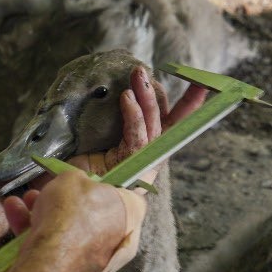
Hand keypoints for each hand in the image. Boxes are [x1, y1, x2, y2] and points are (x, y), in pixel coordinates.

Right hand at [1, 170, 146, 271]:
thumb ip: (78, 178)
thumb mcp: (72, 177)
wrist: (50, 257)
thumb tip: (78, 183)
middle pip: (94, 212)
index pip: (131, 194)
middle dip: (68, 199)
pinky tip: (15, 214)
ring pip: (72, 229)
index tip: (99, 179)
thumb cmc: (70, 213)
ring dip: (46, 212)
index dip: (113, 183)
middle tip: (52, 187)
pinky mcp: (74, 271)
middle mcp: (120, 238)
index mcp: (130, 212)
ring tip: (27, 199)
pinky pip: (60, 246)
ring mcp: (98, 258)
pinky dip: (38, 231)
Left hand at [59, 67, 209, 180]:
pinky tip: (127, 98)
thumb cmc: (81, 172)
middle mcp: (148, 158)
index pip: (168, 123)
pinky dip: (133, 115)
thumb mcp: (98, 142)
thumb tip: (117, 91)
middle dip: (177, 98)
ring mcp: (142, 163)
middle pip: (169, 123)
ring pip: (153, 124)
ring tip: (139, 74)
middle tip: (165, 72)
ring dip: (147, 96)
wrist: (71, 200)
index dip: (186, 105)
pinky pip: (136, 136)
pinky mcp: (132, 166)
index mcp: (145, 152)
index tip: (200, 84)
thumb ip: (111, 122)